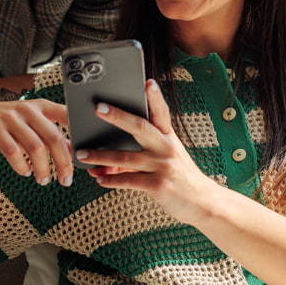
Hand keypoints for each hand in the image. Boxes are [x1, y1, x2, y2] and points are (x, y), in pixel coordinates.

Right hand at [0, 99, 74, 185]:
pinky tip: (25, 173)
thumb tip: (73, 150)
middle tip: (67, 180)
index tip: (85, 153)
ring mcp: (10, 118)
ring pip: (35, 147)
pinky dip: (22, 166)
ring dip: (43, 168)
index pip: (67, 115)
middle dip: (64, 162)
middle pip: (54, 138)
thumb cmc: (6, 125)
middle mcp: (27, 109)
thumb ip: (50, 134)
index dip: (79, 132)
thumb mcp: (30, 125)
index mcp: (41, 106)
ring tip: (44, 181)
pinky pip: (13, 152)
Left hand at [77, 80, 219, 222]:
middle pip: (140, 127)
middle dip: (117, 116)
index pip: (161, 112)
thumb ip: (146, 151)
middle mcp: (166, 148)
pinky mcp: (158, 185)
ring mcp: (162, 166)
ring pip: (126, 157)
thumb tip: (111, 154)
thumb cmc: (182, 177)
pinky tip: (99, 179)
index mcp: (169, 137)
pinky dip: (111, 180)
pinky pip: (128, 180)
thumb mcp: (170, 156)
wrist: (203, 202)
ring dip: (101, 156)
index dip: (155, 97)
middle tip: (98, 108)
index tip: (147, 82)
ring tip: (82, 154)